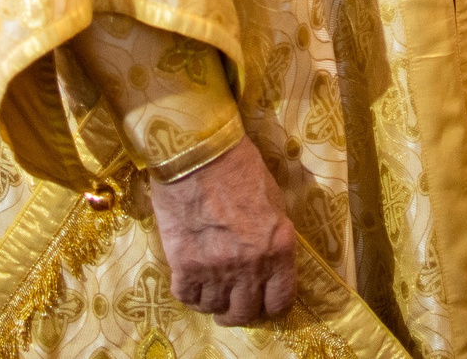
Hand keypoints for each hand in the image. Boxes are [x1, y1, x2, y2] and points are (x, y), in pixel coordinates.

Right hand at [152, 137, 296, 325]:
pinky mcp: (185, 266)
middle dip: (239, 312)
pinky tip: (189, 282)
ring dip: (212, 302)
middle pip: (245, 312)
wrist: (198, 153)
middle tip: (230, 306)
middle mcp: (251, 267)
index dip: (270, 307)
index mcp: (279, 249)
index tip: (261, 304)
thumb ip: (272, 237)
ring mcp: (217, 269)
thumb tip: (268, 259)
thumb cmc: (239, 167)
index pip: (281, 301)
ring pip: (214, 308)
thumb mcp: (273, 202)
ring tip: (208, 291)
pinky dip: (189, 293)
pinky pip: (187, 297)